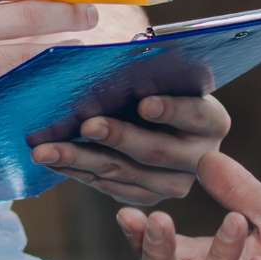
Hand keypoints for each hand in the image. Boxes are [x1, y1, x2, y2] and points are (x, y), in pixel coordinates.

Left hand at [33, 89, 230, 206]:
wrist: (161, 120)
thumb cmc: (159, 85)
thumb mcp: (165, 77)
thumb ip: (152, 75)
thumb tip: (122, 62)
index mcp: (213, 122)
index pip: (195, 115)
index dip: (171, 110)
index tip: (144, 103)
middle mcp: (200, 158)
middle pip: (156, 151)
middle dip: (118, 137)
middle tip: (87, 125)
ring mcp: (174, 183)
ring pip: (125, 173)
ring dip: (82, 159)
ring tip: (47, 149)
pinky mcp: (147, 197)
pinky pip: (109, 187)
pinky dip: (79, 172)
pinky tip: (53, 159)